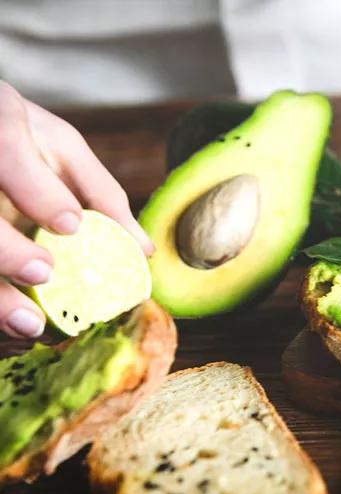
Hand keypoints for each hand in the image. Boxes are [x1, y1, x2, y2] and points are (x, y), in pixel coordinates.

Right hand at [0, 81, 152, 338]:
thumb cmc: (17, 136)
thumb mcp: (60, 147)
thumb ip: (99, 192)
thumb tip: (141, 249)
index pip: (5, 147)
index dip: (35, 189)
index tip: (70, 225)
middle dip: (4, 246)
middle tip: (44, 272)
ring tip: (29, 322)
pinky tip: (8, 326)